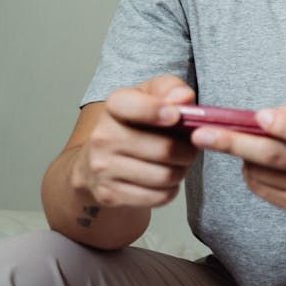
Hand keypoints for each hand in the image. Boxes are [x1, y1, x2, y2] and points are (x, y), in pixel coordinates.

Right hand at [74, 74, 197, 208]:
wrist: (96, 163)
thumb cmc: (135, 124)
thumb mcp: (151, 96)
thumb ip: (171, 89)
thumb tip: (183, 98)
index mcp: (114, 106)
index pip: (133, 106)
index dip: (158, 110)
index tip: (176, 116)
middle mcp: (102, 136)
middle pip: (164, 149)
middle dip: (188, 150)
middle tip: (190, 148)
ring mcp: (102, 168)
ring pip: (165, 176)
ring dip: (181, 171)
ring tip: (177, 163)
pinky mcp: (109, 194)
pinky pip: (158, 197)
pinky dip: (170, 190)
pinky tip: (164, 180)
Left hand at [191, 92, 285, 226]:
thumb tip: (278, 111)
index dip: (285, 125)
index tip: (259, 116)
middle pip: (277, 157)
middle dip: (235, 143)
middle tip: (201, 134)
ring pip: (264, 174)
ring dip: (242, 157)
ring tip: (230, 142)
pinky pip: (265, 190)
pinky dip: (252, 173)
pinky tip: (252, 161)